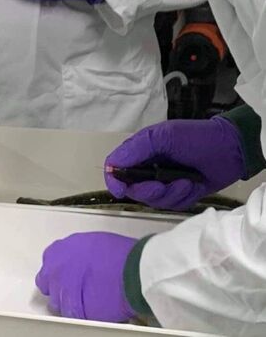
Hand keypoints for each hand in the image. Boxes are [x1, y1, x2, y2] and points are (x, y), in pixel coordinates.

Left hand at [36, 232, 136, 321]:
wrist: (133, 269)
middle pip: (49, 286)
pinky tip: (94, 310)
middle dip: (59, 290)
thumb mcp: (90, 243)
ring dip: (70, 304)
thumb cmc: (118, 253)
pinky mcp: (76, 310)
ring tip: (87, 302)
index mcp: (58, 251)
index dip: (58, 274)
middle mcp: (56, 270)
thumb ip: (76, 254)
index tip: (66, 277)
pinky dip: (83, 315)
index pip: (48, 266)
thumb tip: (78, 263)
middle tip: (75, 292)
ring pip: (60, 304)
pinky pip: (75, 316)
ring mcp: (64, 291)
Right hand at [105, 117, 245, 209]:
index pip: (115, 167)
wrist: (230, 150)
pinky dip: (181, 197)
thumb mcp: (163, 137)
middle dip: (148, 190)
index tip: (120, 190)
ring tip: (186, 182)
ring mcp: (163, 182)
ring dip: (169, 194)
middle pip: (133, 189)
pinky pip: (171, 205)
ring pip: (152, 200)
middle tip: (161, 185)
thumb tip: (111, 167)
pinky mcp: (179, 194)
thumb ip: (136, 150)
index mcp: (139, 150)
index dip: (114, 180)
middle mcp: (147, 168)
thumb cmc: (195, 137)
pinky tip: (192, 185)